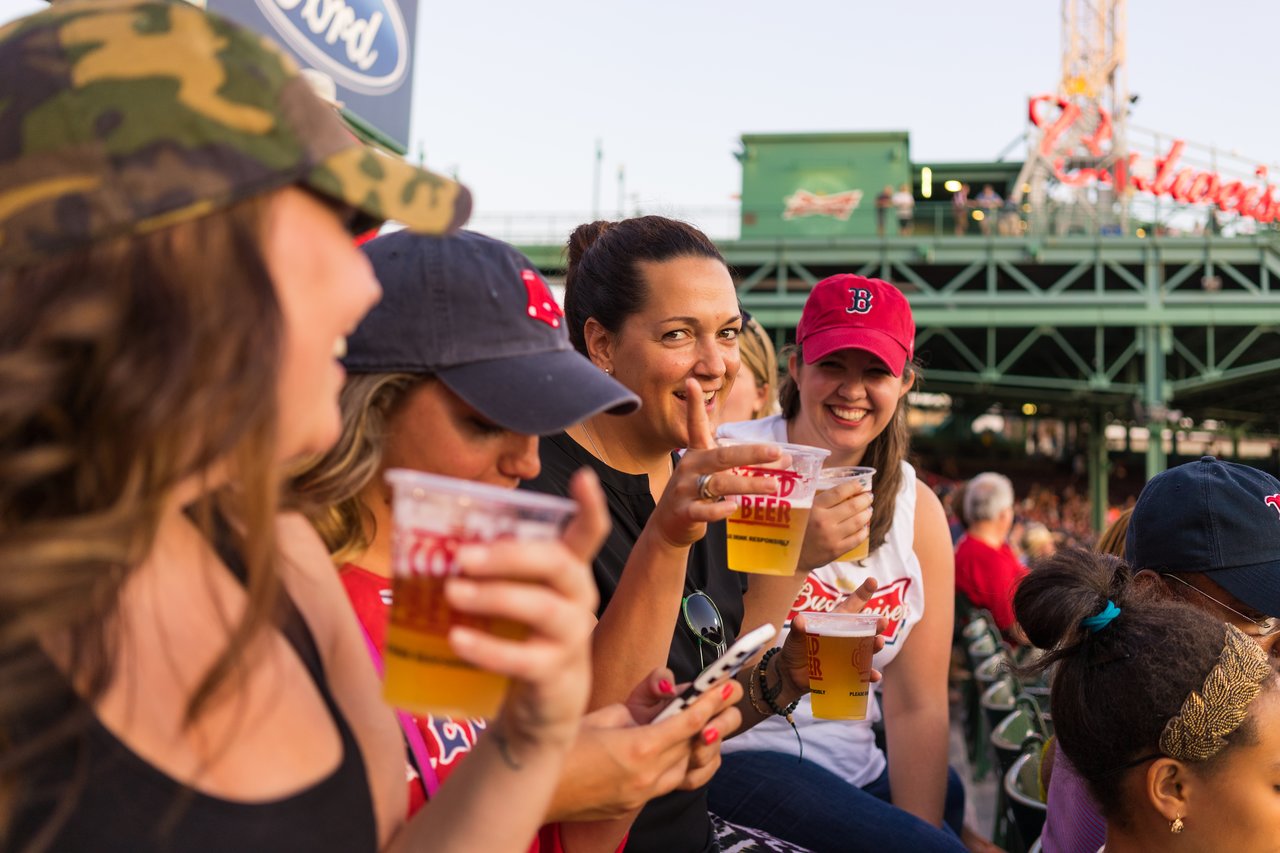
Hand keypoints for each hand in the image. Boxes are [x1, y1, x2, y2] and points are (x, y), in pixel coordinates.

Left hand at [446, 468, 607, 754]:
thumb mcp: (510, 595)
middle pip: (559, 563)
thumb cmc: (518, 635)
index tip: (583, 477)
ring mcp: (571, 636)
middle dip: (511, 554)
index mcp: (567, 569)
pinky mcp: (555, 673)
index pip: (588, 531)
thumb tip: (426, 538)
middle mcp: (578, 597)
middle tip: (462, 557)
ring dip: (495, 596)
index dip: (589, 505)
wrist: (538, 705)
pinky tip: (458, 640)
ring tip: (452, 593)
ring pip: (544, 608)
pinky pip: (524, 659)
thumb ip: (486, 568)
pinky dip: (488, 648)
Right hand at [547, 668, 743, 820]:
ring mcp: (640, 795)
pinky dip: (678, 765)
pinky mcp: (631, 805)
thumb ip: (638, 707)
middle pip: (693, 744)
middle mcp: (647, 775)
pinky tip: (679, 751)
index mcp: (639, 747)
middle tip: (726, 700)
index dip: (711, 701)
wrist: (534, 787)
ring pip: (686, 768)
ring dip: (697, 746)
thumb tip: (665, 698)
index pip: (688, 721)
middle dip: (712, 720)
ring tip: (707, 725)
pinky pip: (668, 783)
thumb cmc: (561, 744)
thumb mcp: (602, 715)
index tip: (726, 686)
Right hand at [649, 378, 783, 548]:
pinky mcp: (683, 512)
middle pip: (722, 456)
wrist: (669, 527)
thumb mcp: (715, 475)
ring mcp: (684, 490)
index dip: (693, 404)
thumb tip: (784, 459)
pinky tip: (733, 508)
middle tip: (777, 452)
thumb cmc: (698, 495)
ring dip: (748, 484)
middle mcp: (689, 467)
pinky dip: (719, 509)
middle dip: (752, 453)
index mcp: (696, 453)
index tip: (694, 381)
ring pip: (719, 483)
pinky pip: (703, 510)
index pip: (696, 425)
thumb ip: (743, 466)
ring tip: (773, 486)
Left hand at [774, 578, 887, 702]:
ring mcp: (848, 655)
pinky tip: (875, 675)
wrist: (791, 675)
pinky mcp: (847, 672)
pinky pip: (862, 674)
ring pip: (867, 649)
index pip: (851, 606)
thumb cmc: (795, 649)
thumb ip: (798, 630)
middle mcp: (845, 637)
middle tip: (883, 621)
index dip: (862, 593)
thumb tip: (799, 620)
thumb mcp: (795, 638)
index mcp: (834, 623)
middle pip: (864, 628)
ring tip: (878, 643)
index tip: (872, 581)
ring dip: (874, 646)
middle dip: (875, 624)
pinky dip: (869, 675)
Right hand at [797, 480, 872, 569]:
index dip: (853, 486)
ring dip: (867, 513)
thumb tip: (840, 488)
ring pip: (858, 522)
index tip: (861, 483)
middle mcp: (823, 522)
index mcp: (813, 508)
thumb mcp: (800, 510)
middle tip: (869, 496)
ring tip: (869, 509)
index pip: (839, 493)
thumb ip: (817, 500)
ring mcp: (831, 537)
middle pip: (852, 506)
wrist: (790, 557)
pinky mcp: (836, 550)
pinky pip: (857, 539)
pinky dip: (864, 531)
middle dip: (865, 499)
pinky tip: (865, 526)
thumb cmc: (794, 529)